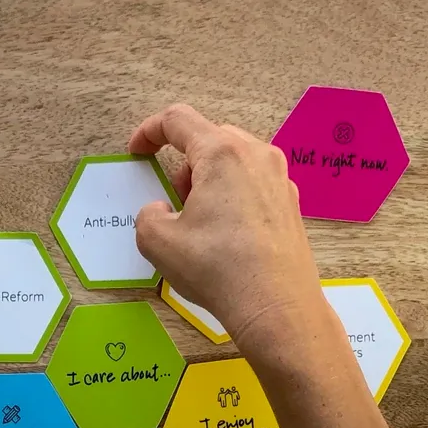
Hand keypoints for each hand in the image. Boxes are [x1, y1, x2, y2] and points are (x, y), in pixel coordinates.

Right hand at [129, 104, 323, 347]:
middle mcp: (256, 155)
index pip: (177, 120)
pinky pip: (254, 184)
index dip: (149, 131)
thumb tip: (162, 211)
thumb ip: (148, 215)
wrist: (276, 307)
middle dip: (183, 164)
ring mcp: (280, 179)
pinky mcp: (291, 204)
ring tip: (201, 222)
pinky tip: (228, 235)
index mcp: (222, 153)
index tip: (136, 152)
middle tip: (175, 201)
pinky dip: (233, 196)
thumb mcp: (158, 242)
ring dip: (209, 180)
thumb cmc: (218, 269)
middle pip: (210, 138)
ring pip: (234, 161)